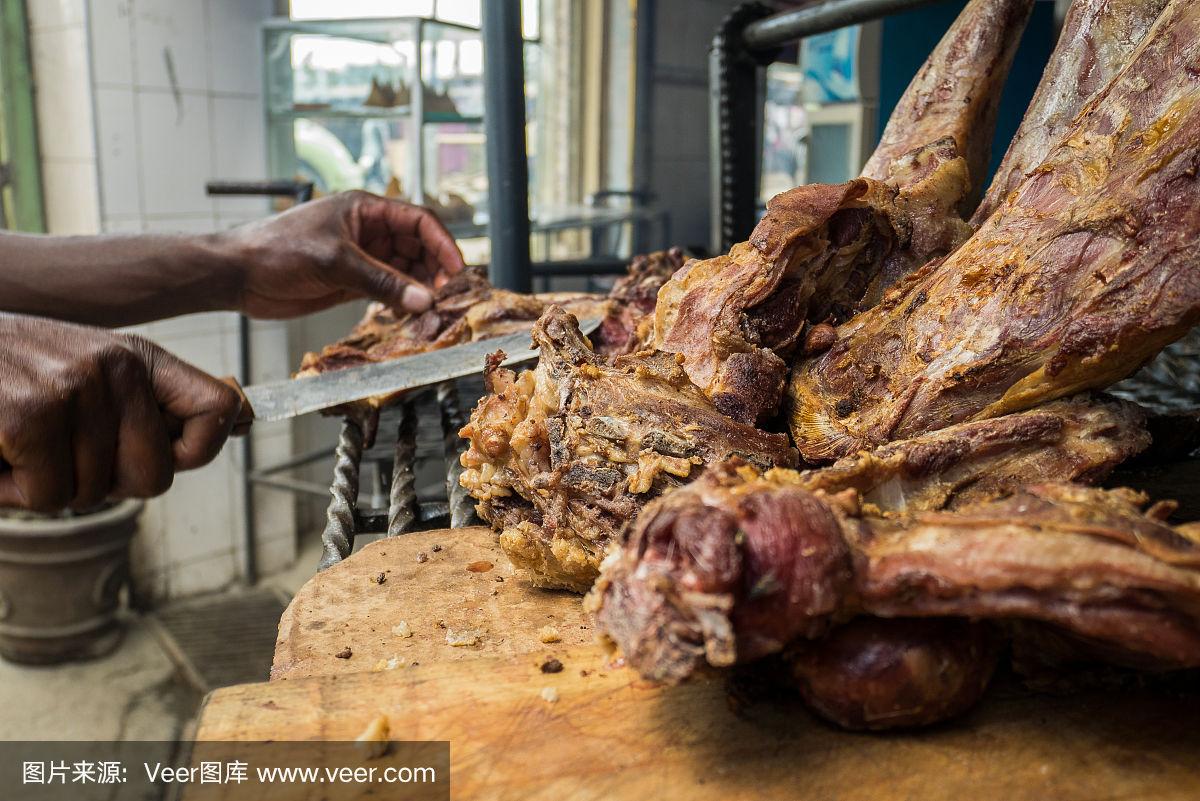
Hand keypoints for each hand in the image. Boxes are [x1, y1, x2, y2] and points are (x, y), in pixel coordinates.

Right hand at [0, 314, 240, 511]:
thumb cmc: (4, 378)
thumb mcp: (82, 377)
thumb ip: (138, 409)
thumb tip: (213, 439)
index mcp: (138, 357)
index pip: (218, 411)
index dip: (198, 452)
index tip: (169, 459)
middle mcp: (117, 365)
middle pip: (153, 478)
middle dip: (103, 483)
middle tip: (58, 454)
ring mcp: (75, 385)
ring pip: (93, 493)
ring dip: (46, 485)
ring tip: (16, 441)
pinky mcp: (30, 413)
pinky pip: (48, 495)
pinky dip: (12, 491)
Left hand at [225, 190, 465, 318]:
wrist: (238, 274)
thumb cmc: (278, 251)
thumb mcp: (335, 262)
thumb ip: (383, 283)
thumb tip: (425, 300)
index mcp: (365, 210)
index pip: (418, 221)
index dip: (442, 244)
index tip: (458, 271)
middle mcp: (368, 231)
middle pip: (418, 248)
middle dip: (435, 270)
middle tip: (448, 296)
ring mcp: (361, 258)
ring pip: (405, 272)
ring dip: (421, 289)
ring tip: (433, 310)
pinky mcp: (351, 283)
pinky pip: (388, 291)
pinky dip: (402, 303)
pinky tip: (411, 316)